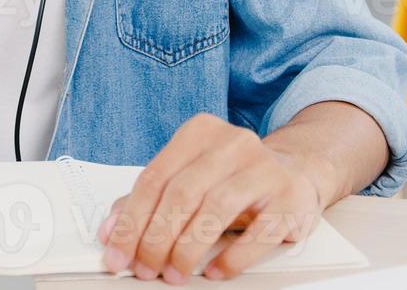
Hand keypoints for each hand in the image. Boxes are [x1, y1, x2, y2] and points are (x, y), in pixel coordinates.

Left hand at [98, 113, 323, 282]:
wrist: (296, 173)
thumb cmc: (234, 178)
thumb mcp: (191, 179)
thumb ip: (152, 199)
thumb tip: (111, 229)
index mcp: (199, 133)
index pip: (154, 178)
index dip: (130, 220)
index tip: (117, 252)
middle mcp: (232, 143)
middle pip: (181, 193)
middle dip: (156, 239)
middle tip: (145, 268)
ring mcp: (265, 168)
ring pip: (215, 209)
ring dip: (188, 249)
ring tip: (175, 272)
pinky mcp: (291, 197)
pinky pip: (258, 233)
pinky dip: (232, 257)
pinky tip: (215, 271)